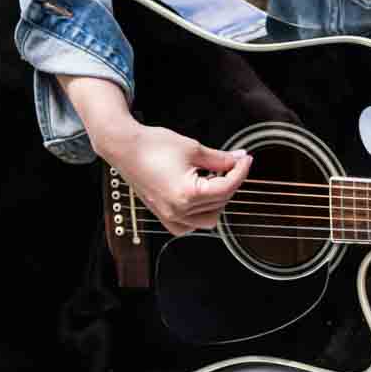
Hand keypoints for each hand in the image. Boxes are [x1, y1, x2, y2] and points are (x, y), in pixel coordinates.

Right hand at [61, 75, 252, 234]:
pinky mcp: (162, 216)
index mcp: (186, 195)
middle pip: (220, 202)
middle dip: (230, 182)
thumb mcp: (194, 149)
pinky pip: (189, 225)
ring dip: (217, 201)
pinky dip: (199, 213)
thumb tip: (239, 159)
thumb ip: (220, 159)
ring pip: (208, 220)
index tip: (245, 159)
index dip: (241, 171)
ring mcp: (168, 216)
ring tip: (213, 179)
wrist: (125, 148)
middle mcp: (177, 211)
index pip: (226, 188)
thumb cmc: (153, 146)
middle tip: (231, 164)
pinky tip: (200, 194)